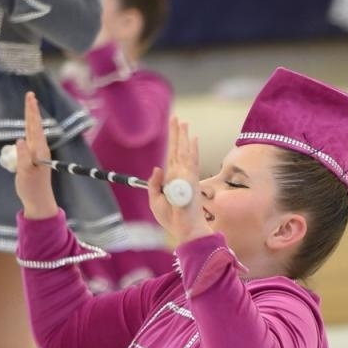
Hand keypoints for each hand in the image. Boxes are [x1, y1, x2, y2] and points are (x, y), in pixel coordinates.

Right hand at [14, 92, 58, 219]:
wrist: (38, 200)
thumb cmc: (32, 188)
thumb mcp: (25, 173)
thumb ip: (23, 156)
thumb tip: (20, 139)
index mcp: (39, 150)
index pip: (34, 126)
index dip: (31, 111)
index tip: (30, 98)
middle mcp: (40, 149)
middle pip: (34, 125)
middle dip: (31, 110)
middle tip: (30, 95)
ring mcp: (37, 153)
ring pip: (33, 130)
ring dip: (31, 117)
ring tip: (30, 106)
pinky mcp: (33, 157)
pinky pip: (30, 138)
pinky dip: (28, 129)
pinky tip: (28, 126)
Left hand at [149, 117, 211, 245]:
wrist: (184, 229)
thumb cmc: (172, 218)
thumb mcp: (155, 200)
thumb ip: (154, 184)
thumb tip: (157, 167)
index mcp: (172, 179)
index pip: (172, 157)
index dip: (172, 143)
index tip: (173, 129)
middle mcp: (180, 175)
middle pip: (178, 150)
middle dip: (177, 134)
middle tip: (177, 118)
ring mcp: (187, 176)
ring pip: (184, 151)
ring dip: (183, 136)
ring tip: (183, 122)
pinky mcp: (191, 180)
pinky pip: (191, 161)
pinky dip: (192, 149)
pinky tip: (193, 138)